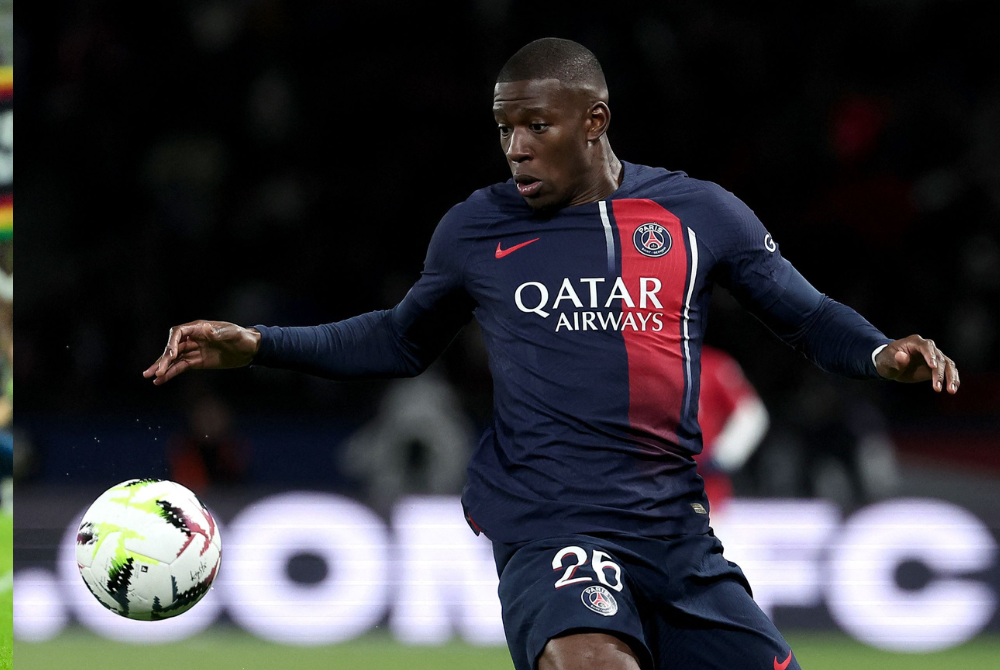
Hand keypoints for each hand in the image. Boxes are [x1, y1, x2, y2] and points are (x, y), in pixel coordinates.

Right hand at [142, 320, 260, 385]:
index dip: (172, 342)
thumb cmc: (242, 337)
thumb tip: (206, 331)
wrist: (250, 349)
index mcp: (199, 328)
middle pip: (173, 347)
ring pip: (174, 359)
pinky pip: (181, 367)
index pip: (178, 332)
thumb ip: (220, 333)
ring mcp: (194, 350)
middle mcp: (193, 338)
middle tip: (156, 371)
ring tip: (149, 376)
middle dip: (164, 359)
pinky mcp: (197, 362)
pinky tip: (159, 381)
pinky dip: (170, 373)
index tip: (172, 354)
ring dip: (162, 367)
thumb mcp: (233, 334)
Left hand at [875, 334, 958, 392]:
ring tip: (951, 391)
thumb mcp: (886, 361)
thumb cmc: (886, 360)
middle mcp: (927, 347)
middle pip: (939, 357)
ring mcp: (934, 356)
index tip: (933, 367)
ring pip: (948, 364)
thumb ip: (894, 360)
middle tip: (937, 388)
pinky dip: (953, 379)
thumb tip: (903, 357)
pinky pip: (949, 371)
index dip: (930, 355)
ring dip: (951, 377)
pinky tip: (953, 389)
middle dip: (939, 373)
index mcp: (914, 342)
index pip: (926, 346)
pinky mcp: (938, 366)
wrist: (891, 364)